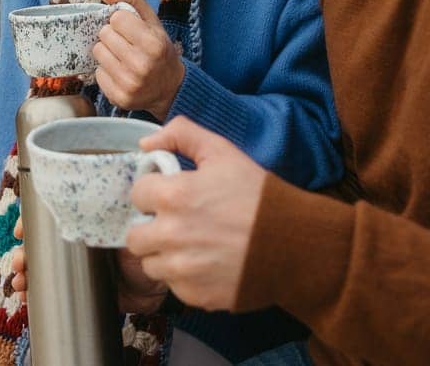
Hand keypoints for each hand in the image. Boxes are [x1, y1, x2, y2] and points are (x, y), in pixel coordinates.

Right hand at [9, 218, 167, 313]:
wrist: (160, 278)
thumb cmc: (147, 241)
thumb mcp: (128, 221)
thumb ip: (113, 210)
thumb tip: (102, 191)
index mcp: (82, 223)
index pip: (49, 218)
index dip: (31, 222)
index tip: (21, 229)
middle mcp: (74, 245)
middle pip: (39, 245)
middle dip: (24, 252)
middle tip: (21, 261)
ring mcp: (74, 269)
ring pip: (40, 269)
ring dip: (25, 274)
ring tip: (21, 280)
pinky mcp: (78, 292)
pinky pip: (50, 293)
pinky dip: (35, 295)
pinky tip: (26, 298)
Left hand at [93, 0, 184, 118]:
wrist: (170, 88)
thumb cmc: (160, 50)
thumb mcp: (153, 21)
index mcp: (153, 43)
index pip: (116, 18)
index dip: (121, 21)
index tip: (130, 29)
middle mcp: (141, 65)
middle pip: (104, 34)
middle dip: (113, 35)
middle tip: (126, 44)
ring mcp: (129, 84)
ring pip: (98, 52)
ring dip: (107, 52)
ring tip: (122, 57)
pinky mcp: (119, 98)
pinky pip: (97, 73)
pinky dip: (106, 70)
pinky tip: (120, 72)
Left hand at [125, 116, 267, 310]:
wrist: (294, 243)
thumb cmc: (258, 196)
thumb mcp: (223, 151)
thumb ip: (181, 135)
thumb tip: (146, 145)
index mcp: (173, 196)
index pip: (137, 194)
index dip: (154, 192)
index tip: (172, 195)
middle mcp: (170, 235)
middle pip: (134, 236)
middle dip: (152, 227)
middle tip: (178, 223)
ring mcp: (181, 269)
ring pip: (149, 265)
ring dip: (164, 255)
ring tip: (192, 245)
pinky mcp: (194, 295)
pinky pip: (172, 286)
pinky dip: (184, 277)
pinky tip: (207, 263)